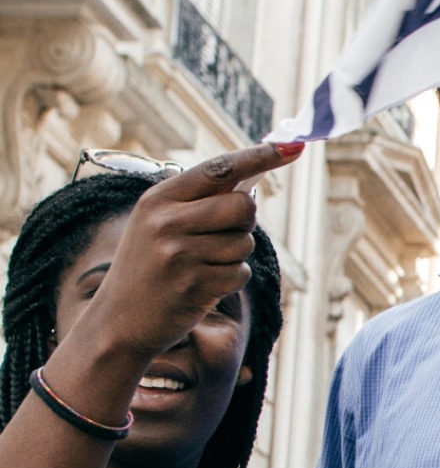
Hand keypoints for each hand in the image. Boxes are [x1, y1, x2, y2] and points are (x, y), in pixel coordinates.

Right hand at [79, 142, 300, 360]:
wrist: (117, 321)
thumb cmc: (149, 268)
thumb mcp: (159, 225)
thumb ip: (199, 203)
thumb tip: (252, 186)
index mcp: (158, 199)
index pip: (219, 169)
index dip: (260, 156)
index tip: (293, 146)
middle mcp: (167, 222)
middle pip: (243, 206)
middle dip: (245, 221)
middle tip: (221, 234)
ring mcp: (180, 254)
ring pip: (245, 242)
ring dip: (234, 256)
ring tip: (200, 265)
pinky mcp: (195, 284)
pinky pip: (241, 273)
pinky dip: (230, 280)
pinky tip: (201, 286)